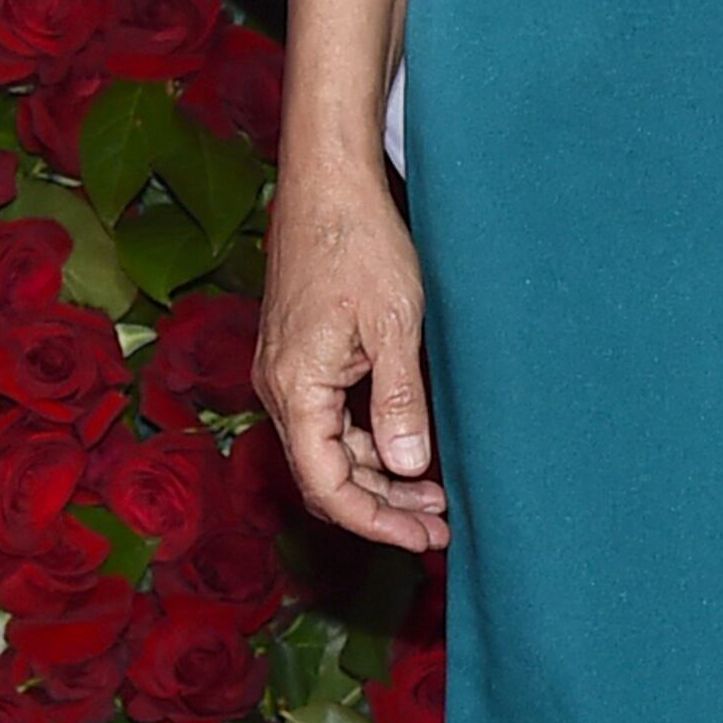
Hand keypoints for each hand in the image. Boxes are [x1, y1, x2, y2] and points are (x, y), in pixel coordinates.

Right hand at [257, 157, 448, 552]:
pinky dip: (369, 443)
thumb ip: (399, 401)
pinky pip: (329, 421)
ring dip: (380, 478)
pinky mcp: (301, 357)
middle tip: (441, 527)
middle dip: (383, 508)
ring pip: (329, 452)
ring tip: (436, 496)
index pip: (327, 486)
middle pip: (326, 477)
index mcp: (295, 388)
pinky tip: (409, 448)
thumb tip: (410, 469)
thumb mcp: (394, 325)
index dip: (376, 522)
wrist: (328, 183)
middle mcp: (280, 388)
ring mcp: (287, 373)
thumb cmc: (360, 244)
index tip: (425, 538)